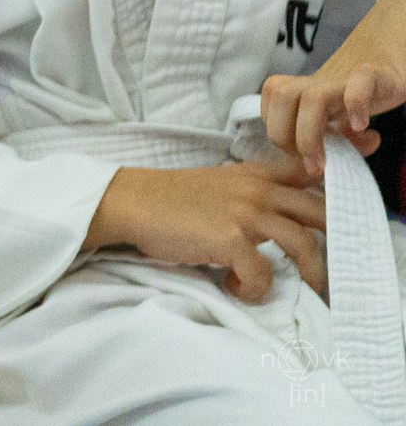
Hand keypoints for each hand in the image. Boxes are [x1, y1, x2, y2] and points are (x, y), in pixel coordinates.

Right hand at [84, 159, 327, 302]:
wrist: (130, 202)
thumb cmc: (168, 198)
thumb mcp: (217, 184)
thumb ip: (249, 192)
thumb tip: (277, 219)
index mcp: (254, 174)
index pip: (308, 173)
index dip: (327, 192)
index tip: (326, 216)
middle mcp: (257, 190)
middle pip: (320, 213)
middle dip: (332, 243)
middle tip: (321, 266)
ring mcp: (246, 214)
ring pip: (305, 246)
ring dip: (308, 275)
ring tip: (297, 288)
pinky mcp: (231, 240)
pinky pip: (264, 275)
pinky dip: (254, 289)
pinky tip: (236, 287)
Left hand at [263, 0, 405, 175]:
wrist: (384, 62)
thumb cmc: (353, 96)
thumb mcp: (335, 122)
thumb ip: (326, 143)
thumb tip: (325, 167)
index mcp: (299, 90)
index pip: (269, 106)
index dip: (279, 133)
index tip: (300, 156)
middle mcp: (315, 82)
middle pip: (281, 98)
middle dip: (288, 137)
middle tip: (312, 163)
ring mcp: (343, 78)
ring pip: (312, 96)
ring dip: (312, 133)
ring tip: (328, 159)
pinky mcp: (373, 74)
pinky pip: (358, 84)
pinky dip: (356, 105)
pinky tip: (360, 126)